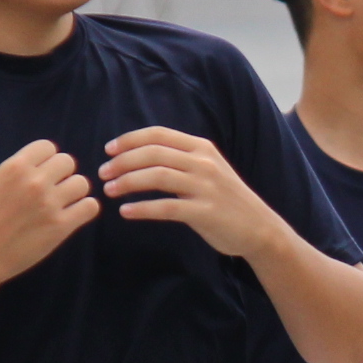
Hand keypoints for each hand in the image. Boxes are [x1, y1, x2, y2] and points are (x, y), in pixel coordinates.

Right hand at [0, 140, 97, 290]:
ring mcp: (49, 203)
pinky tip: (72, 216)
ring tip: (62, 205)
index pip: (48, 147)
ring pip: (82, 183)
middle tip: (52, 191)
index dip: (48, 160)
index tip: (42, 174)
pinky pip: (90, 206)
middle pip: (68, 162)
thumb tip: (47, 161)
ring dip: (75, 193)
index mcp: (15, 167)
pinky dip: (84, 210)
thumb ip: (20, 168)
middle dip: (62, 175)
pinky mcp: (61, 226)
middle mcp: (34, 181)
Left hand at [99, 127, 288, 259]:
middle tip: (103, 173)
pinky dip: (142, 208)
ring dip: (128, 182)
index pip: (158, 134)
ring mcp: (205, 187)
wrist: (259, 228)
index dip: (130, 139)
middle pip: (153, 153)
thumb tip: (142, 155)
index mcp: (201, 148)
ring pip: (157, 176)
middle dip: (123, 161)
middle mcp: (203, 163)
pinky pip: (166, 207)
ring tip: (110, 190)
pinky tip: (126, 211)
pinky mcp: (204, 212)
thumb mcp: (208, 169)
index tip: (108, 150)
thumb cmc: (227, 200)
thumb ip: (181, 159)